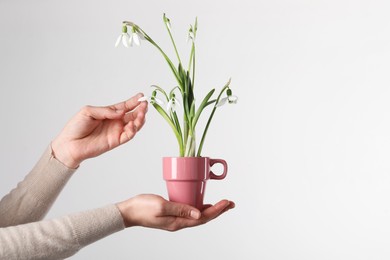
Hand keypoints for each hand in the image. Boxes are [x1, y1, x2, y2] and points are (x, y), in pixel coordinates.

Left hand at [52, 93, 147, 167]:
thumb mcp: (89, 111)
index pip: (125, 106)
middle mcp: (115, 122)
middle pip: (133, 114)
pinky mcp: (116, 141)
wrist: (70, 144)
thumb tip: (121, 112)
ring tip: (142, 113)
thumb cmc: (76, 127)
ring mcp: (117, 131)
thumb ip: (106, 111)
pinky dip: (134, 130)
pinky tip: (133, 124)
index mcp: (110, 113)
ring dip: (140, 119)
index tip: (141, 96)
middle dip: (141, 109)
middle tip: (145, 104)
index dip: (134, 101)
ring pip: (134, 125)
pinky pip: (129, 135)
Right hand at [115, 194, 234, 230]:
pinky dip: (200, 208)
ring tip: (222, 204)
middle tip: (230, 204)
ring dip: (211, 210)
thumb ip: (181, 209)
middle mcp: (179, 223)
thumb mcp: (162, 206)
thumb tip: (198, 213)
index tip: (227, 203)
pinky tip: (203, 204)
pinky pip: (190, 212)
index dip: (216, 210)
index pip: (202, 218)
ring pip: (198, 215)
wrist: (128, 211)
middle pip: (203, 218)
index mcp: (178, 222)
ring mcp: (175, 219)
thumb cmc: (142, 208)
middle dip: (218, 211)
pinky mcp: (172, 214)